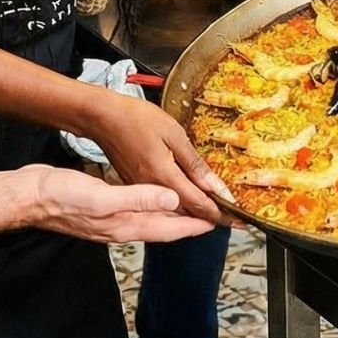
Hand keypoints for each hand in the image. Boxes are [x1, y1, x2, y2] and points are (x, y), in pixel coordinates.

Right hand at [30, 166, 215, 243]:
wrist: (29, 196)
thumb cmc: (61, 197)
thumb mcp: (103, 197)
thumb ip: (138, 199)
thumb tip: (171, 200)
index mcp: (124, 226)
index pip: (168, 229)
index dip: (193, 227)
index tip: (215, 224)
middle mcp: (120, 226)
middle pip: (162, 228)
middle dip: (186, 223)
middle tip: (209, 217)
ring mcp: (110, 219)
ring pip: (149, 219)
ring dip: (169, 215)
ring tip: (188, 207)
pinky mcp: (100, 207)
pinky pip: (134, 209)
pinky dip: (149, 204)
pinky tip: (150, 196)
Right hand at [74, 92, 230, 222]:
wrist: (101, 116)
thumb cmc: (134, 118)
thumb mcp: (173, 134)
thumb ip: (194, 163)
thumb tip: (215, 186)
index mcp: (163, 177)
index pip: (197, 206)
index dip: (219, 215)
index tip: (237, 220)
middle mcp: (150, 189)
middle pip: (185, 215)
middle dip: (209, 219)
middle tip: (230, 220)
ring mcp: (139, 189)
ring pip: (171, 212)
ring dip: (193, 216)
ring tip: (213, 214)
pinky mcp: (132, 186)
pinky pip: (158, 204)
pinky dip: (177, 207)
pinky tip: (185, 201)